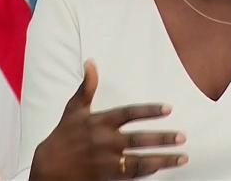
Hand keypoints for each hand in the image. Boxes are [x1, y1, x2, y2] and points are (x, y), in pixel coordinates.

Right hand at [29, 59, 187, 179]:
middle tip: (182, 137)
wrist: (48, 168)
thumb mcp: (73, 110)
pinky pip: (131, 174)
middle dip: (163, 139)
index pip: (129, 114)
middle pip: (139, 139)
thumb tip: (90, 62)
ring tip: (182, 157)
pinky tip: (161, 167)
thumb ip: (87, 87)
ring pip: (140, 160)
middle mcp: (104, 141)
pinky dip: (147, 171)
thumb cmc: (63, 136)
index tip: (168, 109)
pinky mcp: (106, 176)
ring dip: (162, 159)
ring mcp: (106, 161)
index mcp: (99, 122)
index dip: (149, 111)